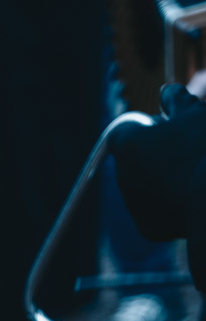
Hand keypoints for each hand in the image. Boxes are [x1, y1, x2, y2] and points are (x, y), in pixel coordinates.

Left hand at [110, 82, 205, 243]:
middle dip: (156, 152)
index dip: (149, 125)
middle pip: (135, 158)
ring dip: (164, 177)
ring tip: (195, 173)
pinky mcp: (148, 229)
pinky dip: (173, 203)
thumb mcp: (196, 114)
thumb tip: (167, 91)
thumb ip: (177, 101)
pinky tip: (193, 197)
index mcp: (127, 143)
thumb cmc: (205, 149)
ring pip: (146, 185)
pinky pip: (158, 210)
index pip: (127, 129)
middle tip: (189, 149)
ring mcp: (134, 204)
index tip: (170, 125)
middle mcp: (122, 175)